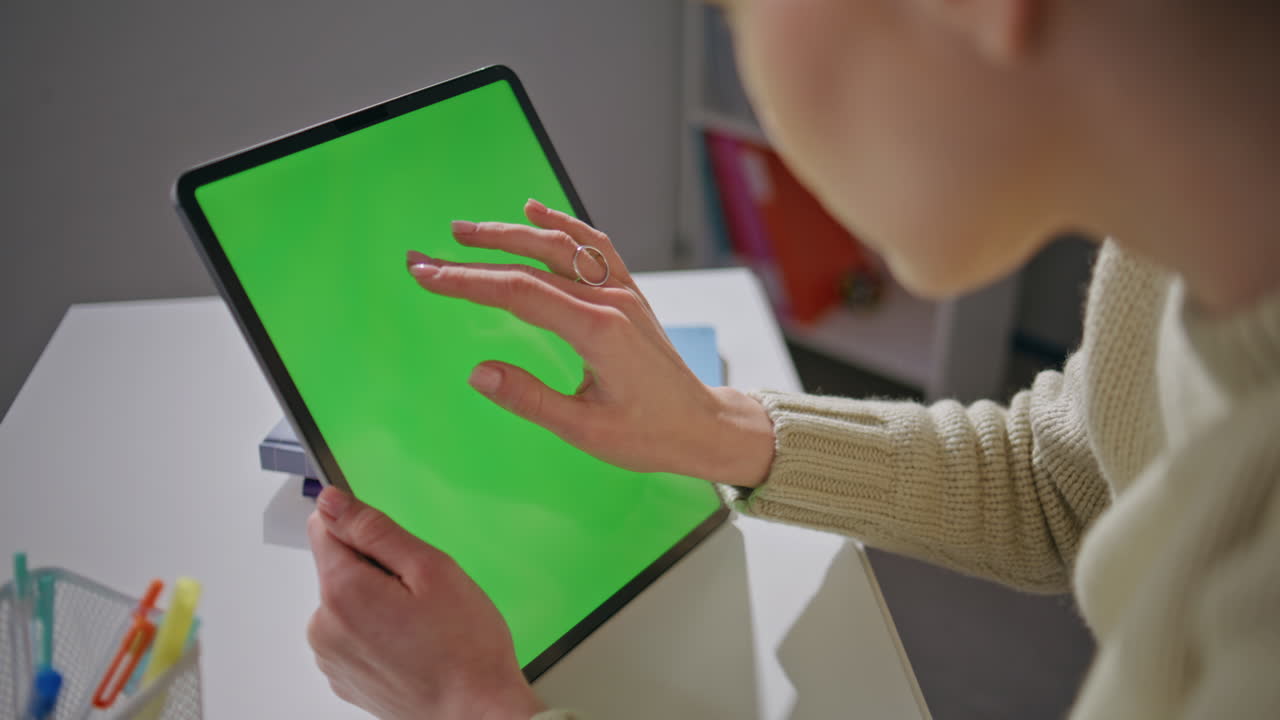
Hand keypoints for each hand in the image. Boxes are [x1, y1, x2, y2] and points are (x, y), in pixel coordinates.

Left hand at [307, 487, 544, 719]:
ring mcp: (331, 658)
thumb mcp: (431, 568)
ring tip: (420, 625)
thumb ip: (374, 529)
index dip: (364, 528)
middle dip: (378, 569)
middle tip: (422, 594)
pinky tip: (412, 646)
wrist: (476, 713)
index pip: (324, 527)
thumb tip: (331, 502)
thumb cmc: (465, 647)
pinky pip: (353, 634)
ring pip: (347, 602)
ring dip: (378, 603)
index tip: (395, 549)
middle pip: (339, 567)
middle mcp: (323, 627)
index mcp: (342, 592)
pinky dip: (377, 633)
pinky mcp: (343, 678)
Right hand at [406, 198, 774, 487]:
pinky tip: (536, 211)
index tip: (426, 274)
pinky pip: (595, 247)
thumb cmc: (651, 433)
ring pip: (561, 246)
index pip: (518, 293)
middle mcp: (611, 301)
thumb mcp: (586, 430)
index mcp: (598, 331)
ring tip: (465, 232)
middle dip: (474, 256)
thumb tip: (478, 374)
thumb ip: (530, 400)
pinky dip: (563, 225)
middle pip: (531, 263)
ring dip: (510, 233)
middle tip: (427, 255)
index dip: (467, 282)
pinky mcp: (630, 294)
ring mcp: (623, 292)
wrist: (703, 425)